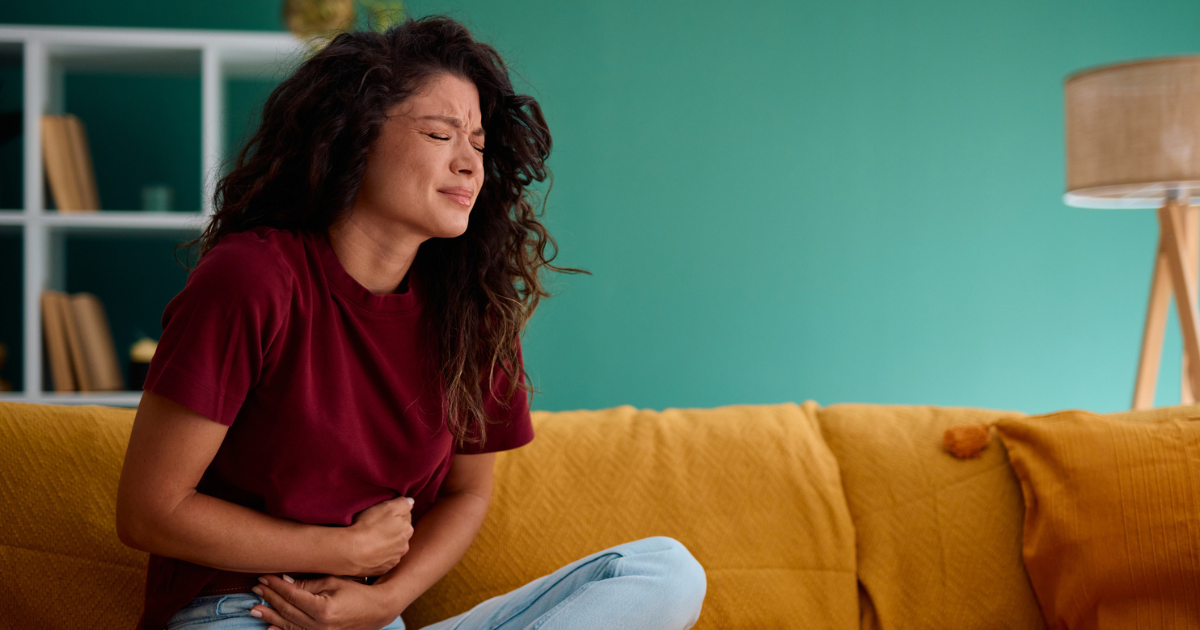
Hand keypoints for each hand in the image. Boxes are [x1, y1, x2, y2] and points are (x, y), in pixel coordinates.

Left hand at [251, 574, 398, 629]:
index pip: (293, 596)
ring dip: (270, 615)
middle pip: (288, 610)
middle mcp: (320, 625)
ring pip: (289, 624)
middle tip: (256, 588)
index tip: (264, 577)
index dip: (277, 586)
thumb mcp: (335, 581)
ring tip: (254, 608)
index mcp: (323, 609)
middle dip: (270, 598)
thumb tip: (285, 580)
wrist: (376, 610)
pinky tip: (270, 626)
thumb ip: (309, 583)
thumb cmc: (357, 592)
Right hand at [341, 496, 414, 575]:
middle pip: (399, 534)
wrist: (350, 552)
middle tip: (375, 526)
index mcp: (408, 530)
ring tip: (370, 540)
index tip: (382, 515)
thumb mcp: (387, 507)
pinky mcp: (382, 570)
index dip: (393, 514)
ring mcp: (393, 560)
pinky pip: (383, 560)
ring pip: (392, 548)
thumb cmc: (368, 526)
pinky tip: (368, 551)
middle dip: (391, 530)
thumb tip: (411, 502)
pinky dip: (378, 556)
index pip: (405, 517)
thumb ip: (403, 503)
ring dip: (385, 544)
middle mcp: (404, 546)